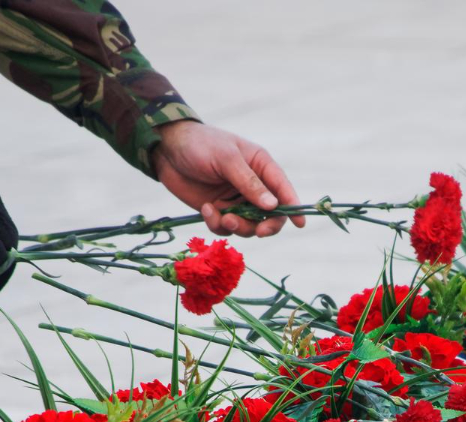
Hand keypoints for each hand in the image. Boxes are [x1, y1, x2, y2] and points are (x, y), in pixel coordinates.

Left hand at [151, 121, 304, 237]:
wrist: (166, 149)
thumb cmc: (200, 145)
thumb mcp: (226, 159)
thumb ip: (249, 182)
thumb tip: (272, 205)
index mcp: (261, 166)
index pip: (283, 189)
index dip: (294, 207)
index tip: (299, 223)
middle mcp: (252, 186)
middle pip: (270, 215)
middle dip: (265, 226)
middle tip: (257, 232)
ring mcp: (235, 200)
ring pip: (248, 226)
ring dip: (237, 226)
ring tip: (223, 216)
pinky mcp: (218, 210)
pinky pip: (225, 227)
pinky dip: (217, 224)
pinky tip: (206, 209)